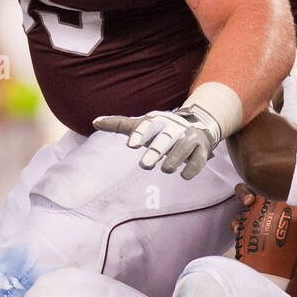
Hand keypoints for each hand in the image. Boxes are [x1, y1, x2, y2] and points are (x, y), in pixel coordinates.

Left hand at [93, 105, 221, 179]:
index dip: (140, 133)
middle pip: (165, 138)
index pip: (148, 125)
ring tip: (166, 169)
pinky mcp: (202, 151)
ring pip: (183, 147)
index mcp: (159, 121)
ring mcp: (190, 138)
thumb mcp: (142, 124)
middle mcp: (175, 128)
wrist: (199, 124)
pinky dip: (192, 168)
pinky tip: (184, 175)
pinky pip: (199, 159)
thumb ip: (120, 124)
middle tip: (144, 165)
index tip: (131, 144)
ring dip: (175, 158)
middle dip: (156, 150)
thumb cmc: (163, 128)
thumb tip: (94, 122)